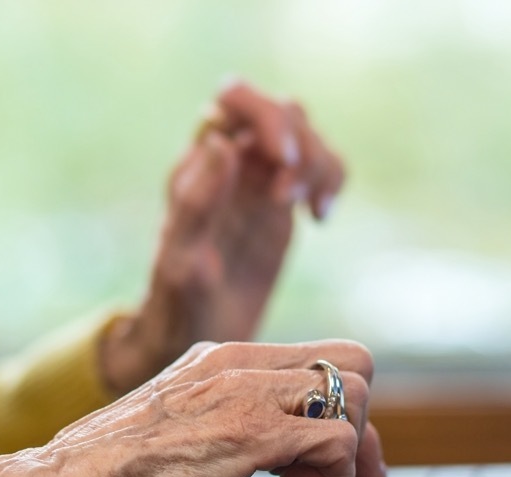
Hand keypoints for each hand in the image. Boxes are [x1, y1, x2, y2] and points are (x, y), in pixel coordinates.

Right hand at [0, 340, 385, 476]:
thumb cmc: (105, 472)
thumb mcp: (178, 425)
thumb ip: (225, 418)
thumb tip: (275, 447)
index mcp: (221, 357)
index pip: (321, 356)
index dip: (345, 409)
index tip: (341, 459)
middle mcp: (237, 363)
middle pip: (354, 362)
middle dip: (362, 423)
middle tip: (345, 475)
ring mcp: (243, 394)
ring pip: (355, 395)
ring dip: (347, 451)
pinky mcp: (246, 434)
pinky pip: (335, 438)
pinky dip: (332, 473)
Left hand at [100, 80, 345, 394]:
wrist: (194, 342)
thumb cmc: (177, 308)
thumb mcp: (182, 262)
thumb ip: (197, 203)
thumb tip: (223, 143)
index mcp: (198, 166)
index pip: (234, 101)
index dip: (266, 118)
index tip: (282, 162)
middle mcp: (229, 164)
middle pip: (279, 110)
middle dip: (299, 144)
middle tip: (291, 200)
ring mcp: (258, 183)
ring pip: (305, 134)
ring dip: (320, 162)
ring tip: (311, 212)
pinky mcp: (282, 205)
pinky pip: (319, 167)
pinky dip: (332, 179)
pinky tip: (321, 219)